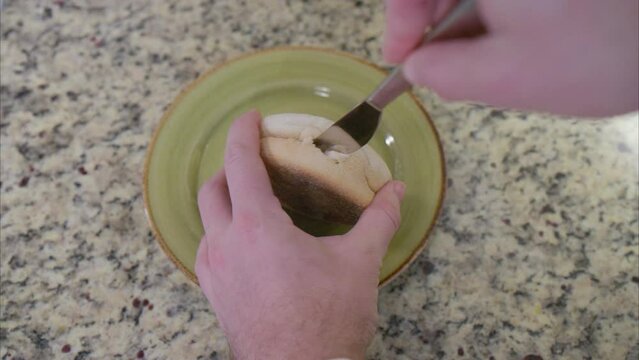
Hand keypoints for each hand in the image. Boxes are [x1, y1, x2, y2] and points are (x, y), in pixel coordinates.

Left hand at [195, 111, 404, 358]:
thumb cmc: (327, 320)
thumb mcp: (359, 263)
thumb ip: (378, 219)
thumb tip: (396, 191)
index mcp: (257, 227)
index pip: (240, 163)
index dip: (243, 133)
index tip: (250, 118)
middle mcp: (226, 245)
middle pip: (213, 188)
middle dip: (230, 166)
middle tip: (255, 161)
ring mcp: (215, 272)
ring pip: (206, 221)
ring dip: (224, 202)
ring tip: (253, 201)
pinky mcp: (216, 295)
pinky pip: (208, 251)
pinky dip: (222, 234)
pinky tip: (247, 244)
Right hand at [383, 0, 638, 116]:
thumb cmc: (596, 53)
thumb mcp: (504, 76)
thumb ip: (444, 73)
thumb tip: (419, 65)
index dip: (400, 18)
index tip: (401, 56)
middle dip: (432, 17)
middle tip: (433, 62)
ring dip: (467, 17)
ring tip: (476, 58)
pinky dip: (498, 11)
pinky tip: (511, 37)